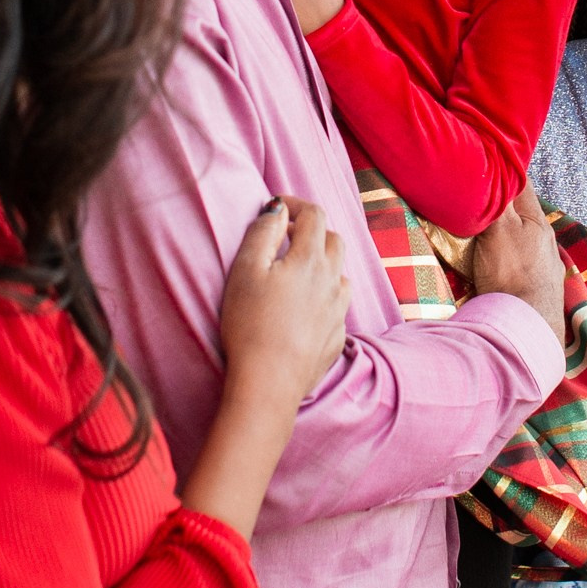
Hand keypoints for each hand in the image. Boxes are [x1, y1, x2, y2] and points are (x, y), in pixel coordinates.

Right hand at [218, 197, 347, 411]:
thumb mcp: (245, 271)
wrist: (268, 383)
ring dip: (323, 264)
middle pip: (334, 240)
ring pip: (340, 274)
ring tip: (297, 272)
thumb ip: (263, 232)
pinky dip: (324, 296)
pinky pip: (337, 306)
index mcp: (311, 260)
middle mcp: (333, 282)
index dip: (296, 204)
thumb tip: (277, 209)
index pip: (314, 215)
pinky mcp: (336, 338)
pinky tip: (304, 308)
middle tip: (287, 236)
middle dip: (313, 230)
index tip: (276, 207)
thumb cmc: (250, 325)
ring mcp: (339, 312)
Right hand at [469, 183, 565, 341]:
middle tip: (480, 193)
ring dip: (508, 230)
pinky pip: (524, 261)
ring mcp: (545, 264)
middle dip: (503, 201)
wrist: (529, 326)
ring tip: (487, 226)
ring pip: (525, 237)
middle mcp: (545, 239)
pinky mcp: (540, 286)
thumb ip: (495, 201)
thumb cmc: (512, 274)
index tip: (486, 158)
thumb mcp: (498, 229)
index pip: (520, 182)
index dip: (503, 168)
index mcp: (536, 220)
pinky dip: (512, 254)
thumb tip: (490, 172)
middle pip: (523, 211)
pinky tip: (503, 261)